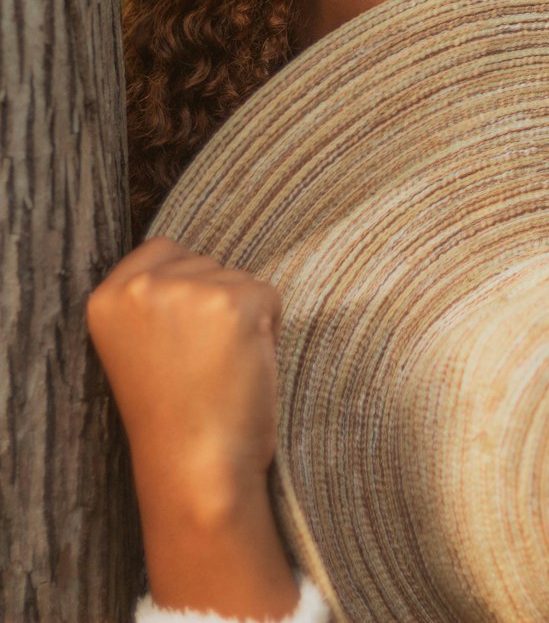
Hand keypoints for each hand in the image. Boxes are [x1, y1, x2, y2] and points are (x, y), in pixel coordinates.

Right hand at [87, 235, 281, 504]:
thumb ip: (156, 300)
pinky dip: (268, 330)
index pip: (164, 249)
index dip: (186, 289)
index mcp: (107, 297)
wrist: (194, 472)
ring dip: (242, 319)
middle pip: (205, 262)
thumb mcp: (140, 347)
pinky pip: (268, 297)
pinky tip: (242, 367)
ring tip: (218, 370)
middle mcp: (141, 286)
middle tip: (199, 365)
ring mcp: (188, 291)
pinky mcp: (234, 303)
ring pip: (238, 278)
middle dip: (215, 305)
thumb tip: (200, 263)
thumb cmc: (174, 418)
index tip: (179, 342)